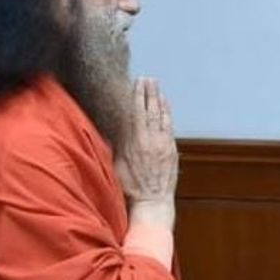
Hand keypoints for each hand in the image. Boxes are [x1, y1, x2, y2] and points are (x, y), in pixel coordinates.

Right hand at [114, 78, 177, 227]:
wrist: (152, 201)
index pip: (134, 113)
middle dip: (147, 92)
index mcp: (133, 142)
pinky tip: (165, 103)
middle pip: (148, 110)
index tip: (134, 83)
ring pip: (160, 115)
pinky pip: (169, 125)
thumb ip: (114, 146)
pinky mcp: (171, 148)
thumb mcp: (115, 166)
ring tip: (155, 84)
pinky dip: (167, 112)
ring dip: (158, 98)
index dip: (135, 96)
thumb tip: (108, 130)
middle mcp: (148, 139)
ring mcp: (162, 143)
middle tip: (146, 78)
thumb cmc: (131, 187)